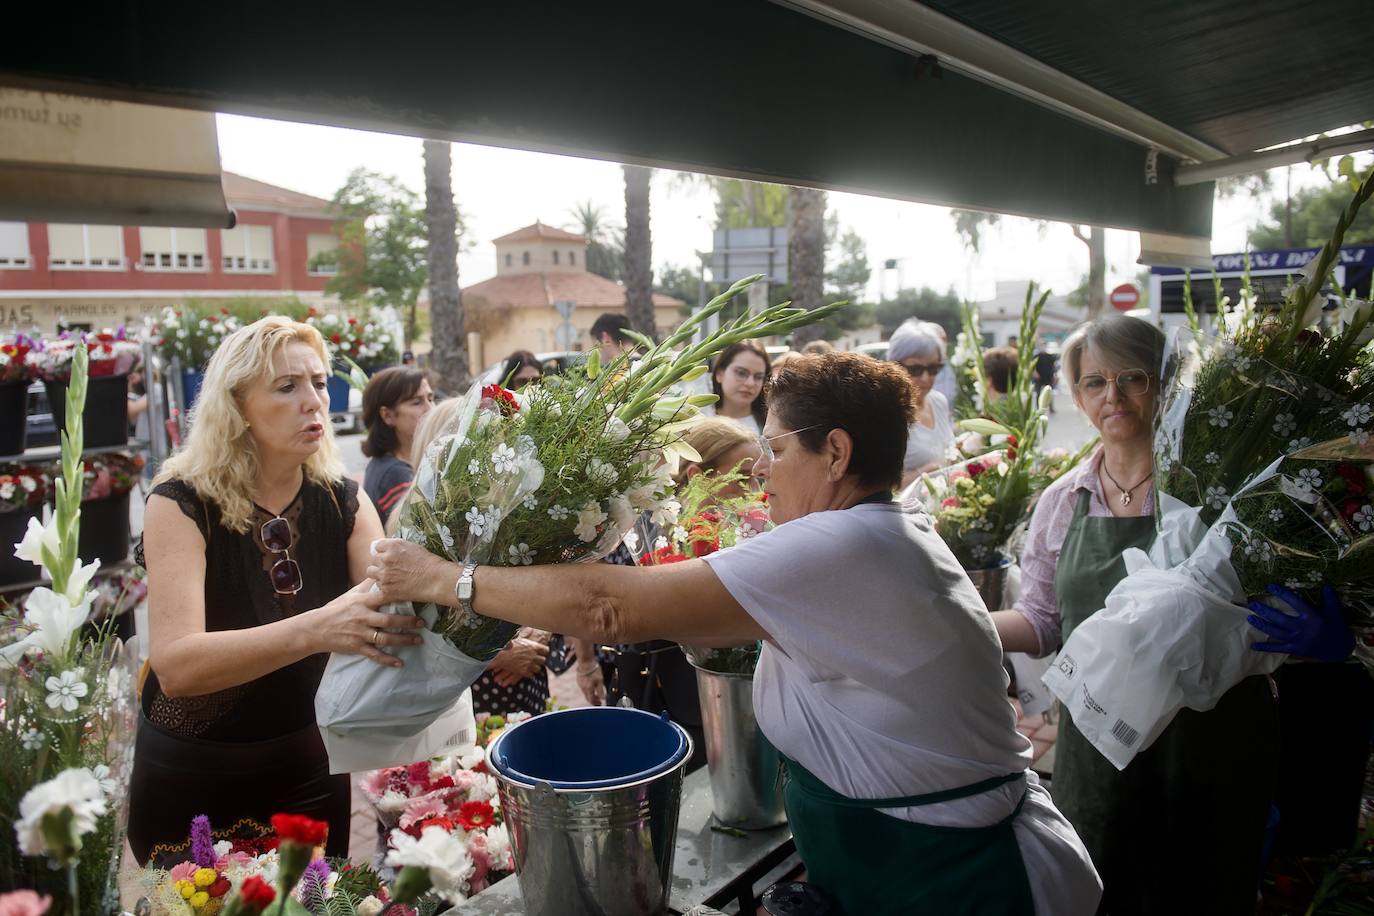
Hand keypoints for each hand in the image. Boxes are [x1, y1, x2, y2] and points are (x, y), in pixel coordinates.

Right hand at [306, 578, 425, 667]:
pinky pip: (375, 655)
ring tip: (418, 640)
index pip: (384, 597)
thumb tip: (380, 572)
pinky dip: (387, 660)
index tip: (416, 597)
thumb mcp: (350, 595)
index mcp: (362, 602)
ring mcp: (360, 633)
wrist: (316, 629)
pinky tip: (400, 663)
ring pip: (385, 638)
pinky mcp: (357, 647)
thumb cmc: (335, 609)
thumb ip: (367, 586)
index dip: (400, 597)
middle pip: (388, 620)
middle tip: (423, 623)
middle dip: (407, 622)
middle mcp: (362, 617)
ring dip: (403, 640)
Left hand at [367, 538, 452, 603]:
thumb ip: (398, 547)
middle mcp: (385, 559)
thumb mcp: (413, 547)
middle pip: (374, 559)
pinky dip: (381, 589)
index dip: (383, 551)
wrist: (437, 580)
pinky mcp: (386, 590)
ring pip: (370, 572)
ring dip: (377, 574)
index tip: (389, 556)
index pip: (378, 546)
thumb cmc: (430, 563)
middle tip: (391, 568)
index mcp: (393, 545)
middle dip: (381, 563)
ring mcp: (384, 575)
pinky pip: (375, 589)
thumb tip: (389, 550)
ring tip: (388, 578)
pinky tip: (389, 589)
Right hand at [487, 637, 548, 686]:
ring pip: (538, 669)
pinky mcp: (524, 671)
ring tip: (530, 666)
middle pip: (543, 660)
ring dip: (535, 667)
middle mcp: (533, 656)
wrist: (499, 654)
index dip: (545, 652)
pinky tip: (525, 670)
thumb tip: (531, 630)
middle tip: (537, 660)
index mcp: (534, 646)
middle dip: (540, 661)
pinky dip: (529, 673)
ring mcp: (529, 664)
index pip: (546, 650)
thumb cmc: (508, 645)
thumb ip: (528, 637)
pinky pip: (531, 674)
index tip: (543, 653)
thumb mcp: (520, 638)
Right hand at [576, 661, 606, 705]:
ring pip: (585, 693)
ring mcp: (580, 684)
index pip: (591, 700)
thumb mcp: (600, 681)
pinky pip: (583, 688)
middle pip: (588, 697)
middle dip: (593, 700)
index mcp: (588, 689)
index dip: (596, 703)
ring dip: (591, 695)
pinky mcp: (579, 680)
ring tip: (596, 694)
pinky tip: (591, 687)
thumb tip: (603, 698)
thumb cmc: (594, 670)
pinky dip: (588, 690)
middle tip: (599, 701)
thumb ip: (601, 691)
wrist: (586, 662)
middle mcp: (583, 688)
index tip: (600, 703)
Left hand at [1247, 584, 1353, 662]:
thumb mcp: (1335, 611)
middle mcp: (1302, 628)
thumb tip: (1325, 584)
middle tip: (1252, 604)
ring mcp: (1297, 639)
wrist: (1340, 649)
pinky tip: (1253, 646)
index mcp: (1312, 617)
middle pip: (1280, 618)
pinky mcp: (1295, 649)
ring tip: (1250, 617)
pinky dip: (1265, 647)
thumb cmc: (1337, 628)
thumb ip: (1329, 598)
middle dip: (1265, 611)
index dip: (1282, 593)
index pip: (1294, 602)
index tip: (1270, 586)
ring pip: (1276, 631)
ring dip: (1262, 625)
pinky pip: (1278, 648)